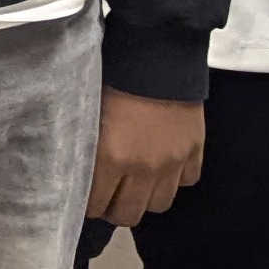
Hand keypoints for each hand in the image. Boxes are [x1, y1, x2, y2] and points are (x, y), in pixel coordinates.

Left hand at [86, 89, 204, 225]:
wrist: (157, 54)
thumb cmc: (113, 78)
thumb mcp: (88, 113)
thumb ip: (84, 147)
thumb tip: (74, 169)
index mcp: (110, 158)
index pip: (96, 205)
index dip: (89, 203)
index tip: (86, 195)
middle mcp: (143, 168)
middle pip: (129, 214)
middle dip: (115, 208)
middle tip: (110, 194)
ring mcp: (172, 162)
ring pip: (159, 204)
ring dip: (146, 196)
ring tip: (137, 182)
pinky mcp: (195, 151)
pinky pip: (187, 181)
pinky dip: (175, 177)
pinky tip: (164, 164)